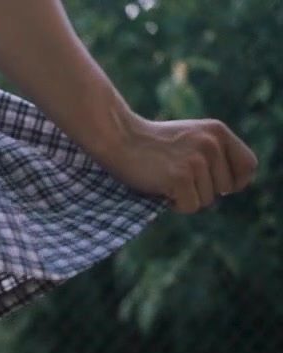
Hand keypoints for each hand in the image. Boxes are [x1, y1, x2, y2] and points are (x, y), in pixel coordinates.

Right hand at [96, 115, 257, 213]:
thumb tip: (231, 186)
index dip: (235, 182)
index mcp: (218, 132)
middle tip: (179, 179)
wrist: (118, 138)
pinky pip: (190, 206)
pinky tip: (160, 189)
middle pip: (225, 188)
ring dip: (187, 198)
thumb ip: (213, 153)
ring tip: (165, 180)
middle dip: (204, 191)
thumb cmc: (149, 143)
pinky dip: (175, 205)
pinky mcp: (180, 177)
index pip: (248, 166)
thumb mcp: (190, 138)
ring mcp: (196, 160)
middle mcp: (212, 144)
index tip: (219, 187)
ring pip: (207, 200)